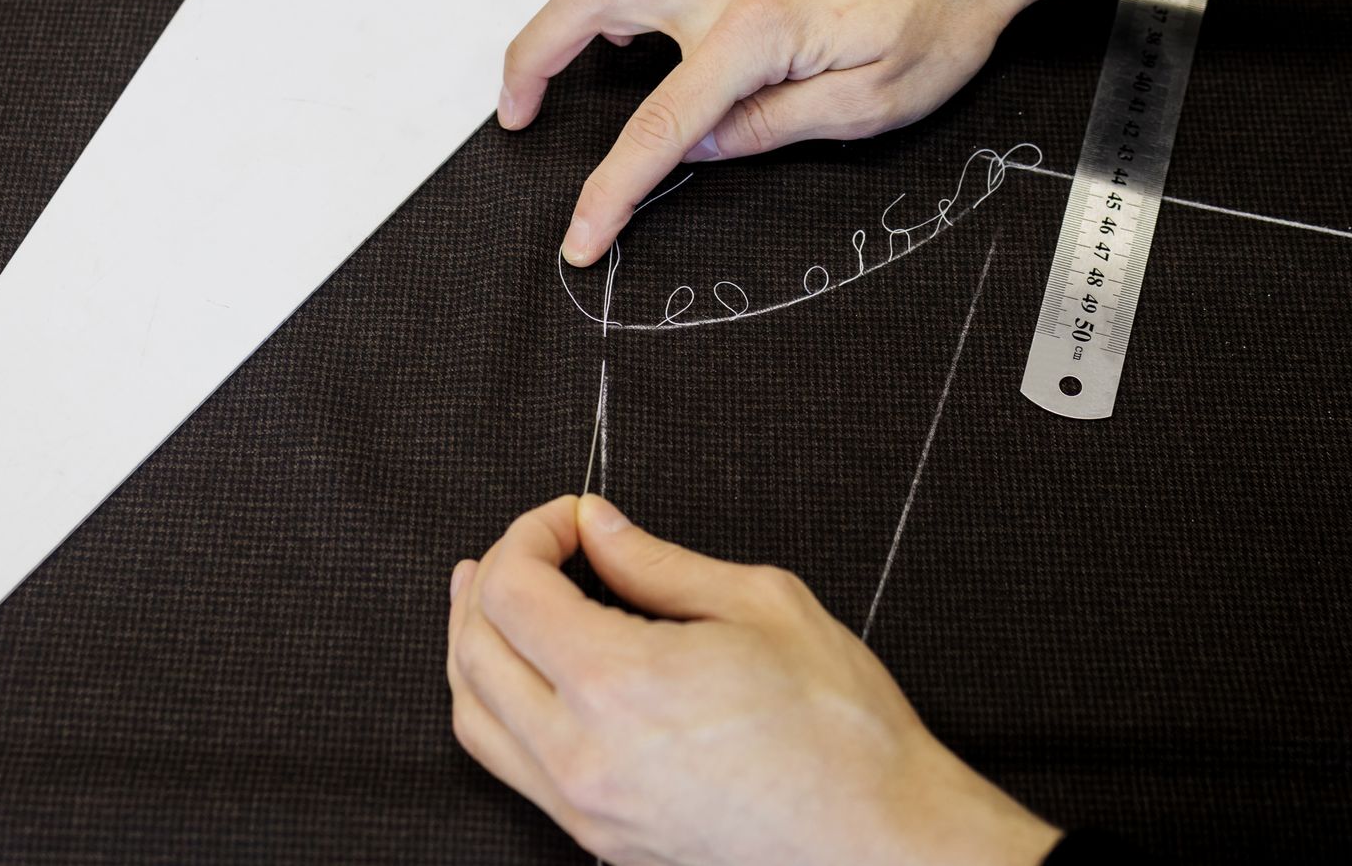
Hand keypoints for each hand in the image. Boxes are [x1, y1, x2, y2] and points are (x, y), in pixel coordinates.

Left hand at [445, 494, 1062, 865]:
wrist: (879, 842)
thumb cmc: (842, 731)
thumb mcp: (762, 605)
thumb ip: (660, 564)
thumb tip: (602, 529)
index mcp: (618, 685)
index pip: (512, 591)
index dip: (530, 533)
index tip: (570, 518)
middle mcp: (582, 755)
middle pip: (471, 651)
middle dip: (487, 578)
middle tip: (531, 545)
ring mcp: (584, 809)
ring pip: (473, 719)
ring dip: (472, 646)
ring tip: (488, 599)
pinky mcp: (599, 839)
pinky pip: (512, 769)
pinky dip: (498, 708)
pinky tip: (527, 676)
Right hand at [498, 0, 1065, 264]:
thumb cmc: (942, 15)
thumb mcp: (874, 104)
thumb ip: (773, 128)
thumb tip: (700, 148)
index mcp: (756, 30)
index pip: (660, 127)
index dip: (609, 192)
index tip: (581, 238)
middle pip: (586, 1)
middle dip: (528, 60)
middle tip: (515, 112)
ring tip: (582, 44)